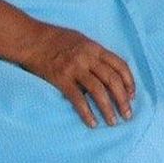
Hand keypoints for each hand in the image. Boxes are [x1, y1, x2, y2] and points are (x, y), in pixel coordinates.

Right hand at [16, 22, 135, 127]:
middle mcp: (88, 57)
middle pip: (112, 80)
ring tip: (113, 122)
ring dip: (108, 108)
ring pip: (98, 91)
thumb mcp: (81, 41)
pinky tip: (92, 123)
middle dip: (123, 99)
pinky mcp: (61, 79)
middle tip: (128, 115)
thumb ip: (95, 55)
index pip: (120, 65)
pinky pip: (77, 99)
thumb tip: (108, 71)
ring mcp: (74, 68)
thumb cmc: (56, 39)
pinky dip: (87, 112)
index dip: (129, 82)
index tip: (132, 96)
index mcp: (95, 48)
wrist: (31, 39)